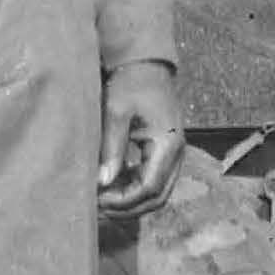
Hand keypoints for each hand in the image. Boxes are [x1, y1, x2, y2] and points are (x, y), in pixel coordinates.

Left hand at [97, 61, 184, 219]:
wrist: (146, 66)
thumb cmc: (130, 84)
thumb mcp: (115, 112)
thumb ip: (111, 148)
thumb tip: (103, 181)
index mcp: (168, 144)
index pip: (150, 187)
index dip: (124, 200)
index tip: (98, 199)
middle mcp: (177, 153)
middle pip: (157, 197)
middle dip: (129, 208)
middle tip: (99, 208)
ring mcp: (173, 154)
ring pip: (157, 193)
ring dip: (132, 201)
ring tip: (103, 200)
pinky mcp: (165, 153)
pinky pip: (154, 181)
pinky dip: (134, 189)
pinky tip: (112, 186)